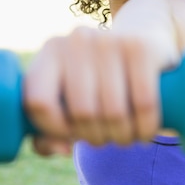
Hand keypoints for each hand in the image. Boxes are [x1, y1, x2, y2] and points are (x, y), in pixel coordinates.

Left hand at [23, 26, 161, 153]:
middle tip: (106, 138)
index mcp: (51, 52)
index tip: (70, 136)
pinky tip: (145, 133)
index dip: (54, 130)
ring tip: (125, 138)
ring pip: (114, 112)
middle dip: (96, 138)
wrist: (143, 36)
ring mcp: (110, 41)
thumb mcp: (69, 98)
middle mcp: (77, 41)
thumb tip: (63, 148)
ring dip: (122, 138)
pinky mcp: (142, 48)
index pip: (39, 102)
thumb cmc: (99, 79)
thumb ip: (49, 131)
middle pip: (82, 112)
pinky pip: (144, 103)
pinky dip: (146, 128)